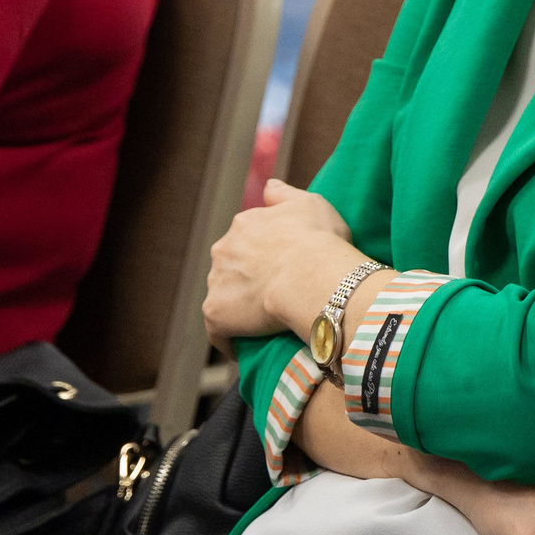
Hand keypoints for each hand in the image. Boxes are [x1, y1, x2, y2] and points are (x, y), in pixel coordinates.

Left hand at [204, 179, 359, 348]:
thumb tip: (267, 186)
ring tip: (262, 324)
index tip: (279, 269)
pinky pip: (218, 330)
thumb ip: (284, 194)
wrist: (313, 277)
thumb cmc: (319, 241)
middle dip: (246, 279)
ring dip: (237, 306)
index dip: (262, 256)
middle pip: (231, 266)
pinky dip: (229, 338)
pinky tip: (246, 348)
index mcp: (245, 224)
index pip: (246, 240)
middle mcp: (223, 249)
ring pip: (223, 295)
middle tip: (274, 296)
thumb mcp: (310, 203)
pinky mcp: (215, 313)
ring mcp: (216, 281)